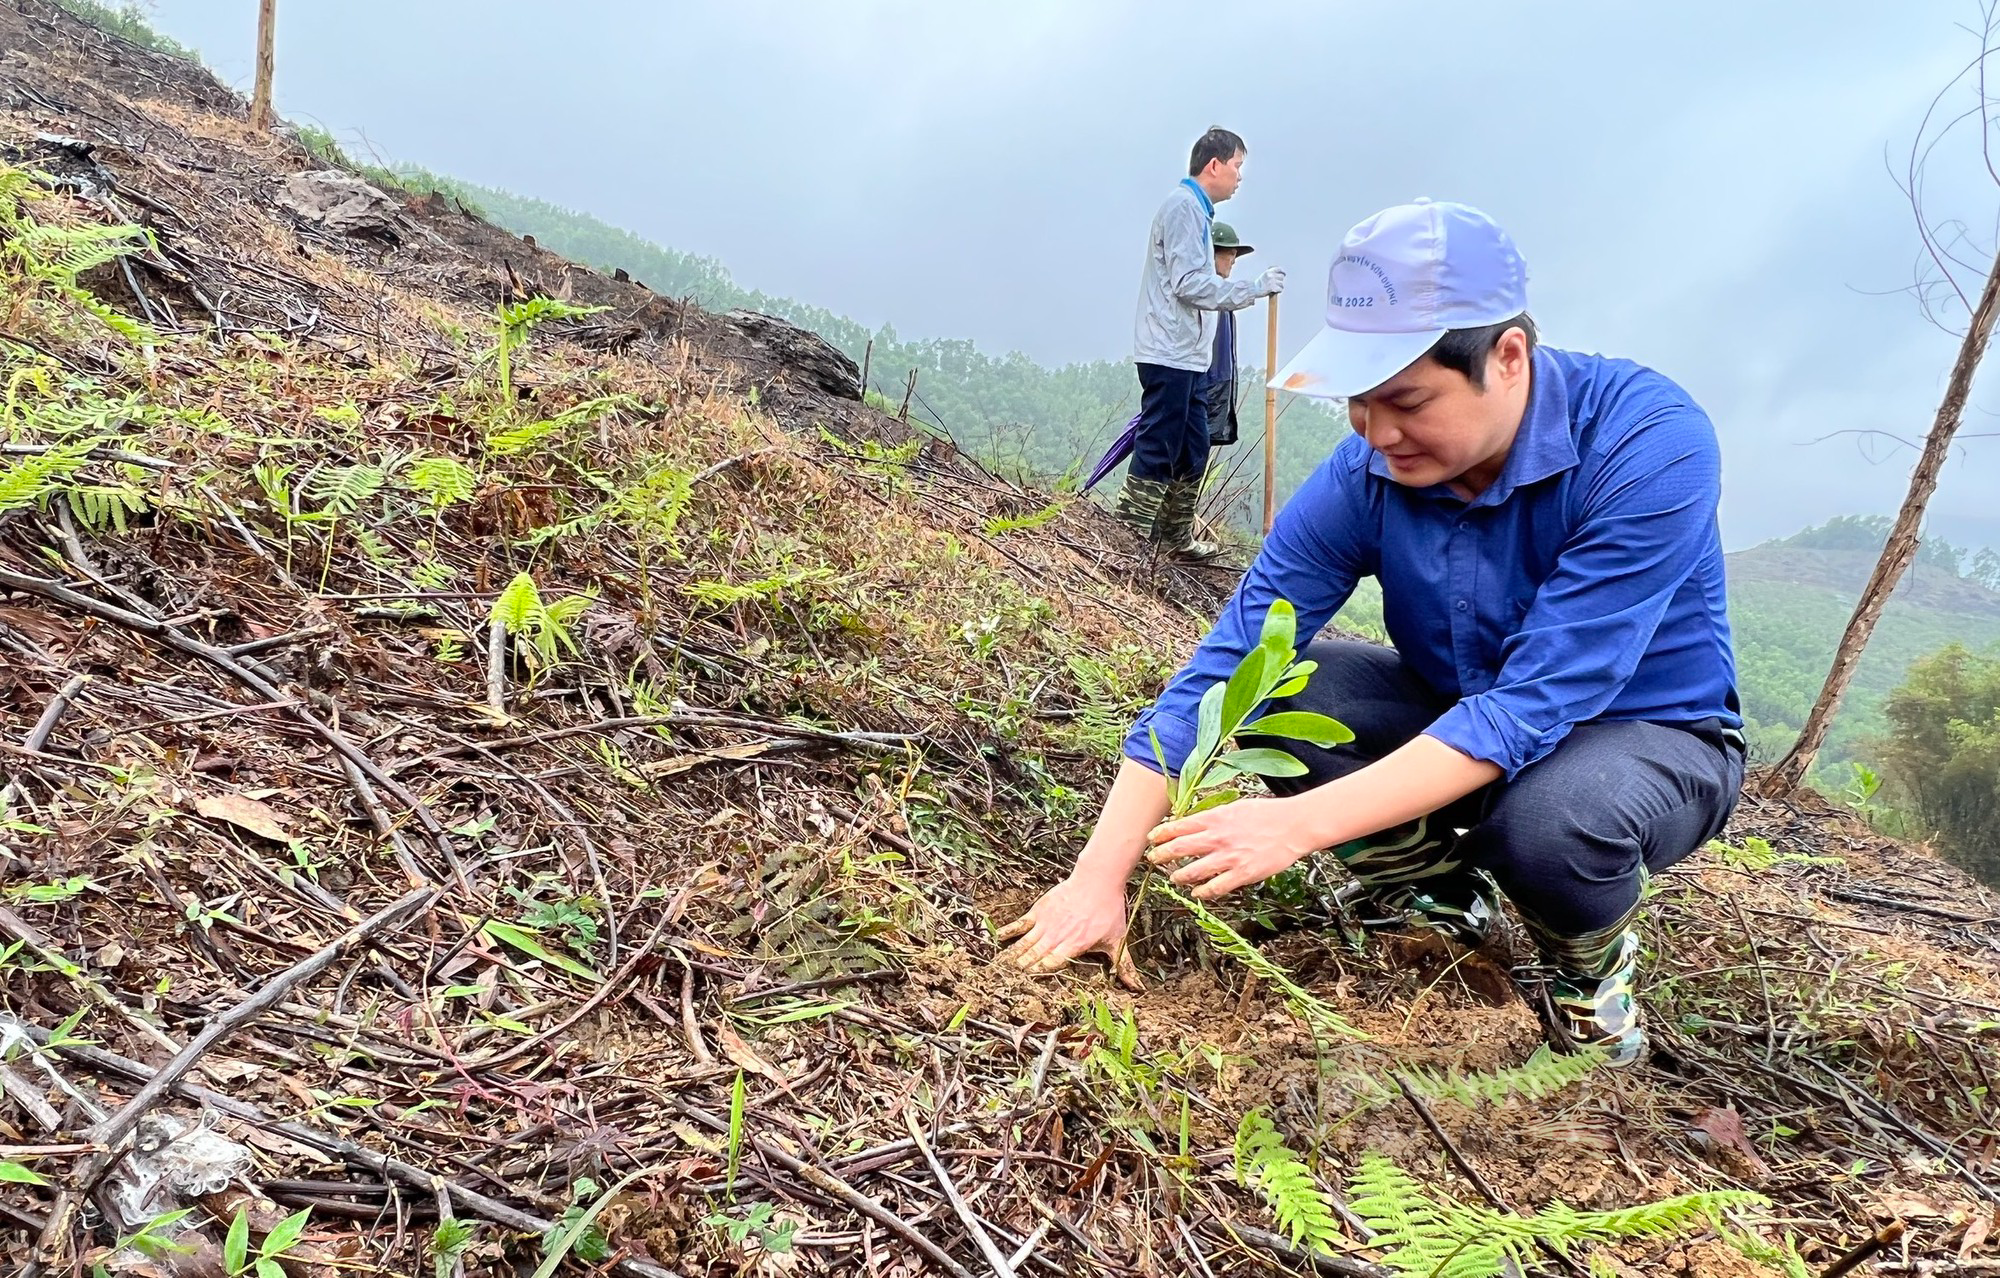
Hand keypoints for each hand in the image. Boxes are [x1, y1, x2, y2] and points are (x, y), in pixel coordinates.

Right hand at [996, 874, 1141, 988]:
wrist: (1097, 880)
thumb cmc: (1108, 910)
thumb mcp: (1118, 940)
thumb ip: (1124, 966)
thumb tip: (1137, 987)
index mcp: (1074, 947)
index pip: (1051, 966)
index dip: (1039, 977)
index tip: (1030, 987)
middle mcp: (1056, 937)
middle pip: (1033, 958)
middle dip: (1021, 971)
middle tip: (1008, 981)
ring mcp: (1045, 924)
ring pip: (1025, 944)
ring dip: (1013, 956)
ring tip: (1000, 968)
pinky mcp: (1039, 911)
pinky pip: (1021, 924)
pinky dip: (1009, 931)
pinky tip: (999, 939)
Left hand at [1146, 796, 1316, 898]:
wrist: (1294, 825)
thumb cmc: (1267, 814)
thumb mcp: (1235, 808)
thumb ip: (1213, 817)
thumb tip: (1193, 822)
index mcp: (1215, 818)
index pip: (1179, 826)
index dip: (1161, 834)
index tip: (1152, 839)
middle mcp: (1218, 837)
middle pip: (1179, 848)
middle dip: (1161, 855)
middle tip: (1153, 859)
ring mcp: (1229, 857)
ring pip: (1193, 871)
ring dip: (1179, 876)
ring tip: (1174, 878)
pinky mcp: (1242, 874)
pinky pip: (1215, 887)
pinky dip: (1202, 892)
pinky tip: (1198, 893)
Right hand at [1256, 267, 1285, 295]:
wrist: (1253, 290)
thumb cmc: (1258, 285)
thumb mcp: (1264, 275)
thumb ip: (1271, 274)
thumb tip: (1278, 276)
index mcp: (1268, 272)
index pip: (1279, 269)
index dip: (1282, 272)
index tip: (1283, 274)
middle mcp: (1271, 275)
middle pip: (1281, 277)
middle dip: (1280, 281)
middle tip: (1277, 284)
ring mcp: (1272, 281)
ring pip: (1281, 284)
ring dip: (1280, 287)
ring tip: (1276, 288)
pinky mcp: (1272, 288)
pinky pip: (1280, 289)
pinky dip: (1279, 291)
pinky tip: (1276, 291)